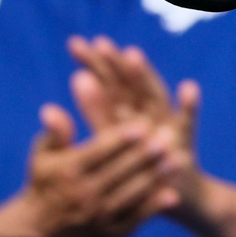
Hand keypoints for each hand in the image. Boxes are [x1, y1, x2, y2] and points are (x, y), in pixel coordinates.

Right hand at [19, 105, 179, 236]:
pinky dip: (153, 208)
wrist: (40, 230)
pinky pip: (135, 219)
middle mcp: (82, 196)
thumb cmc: (44, 181)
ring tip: (178, 159)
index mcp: (67, 172)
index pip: (99, 152)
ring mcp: (97, 217)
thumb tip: (51, 109)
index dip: (123, 138)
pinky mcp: (109, 234)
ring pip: (131, 194)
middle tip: (168, 137)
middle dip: (146, 154)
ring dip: (156, 177)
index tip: (145, 123)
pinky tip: (172, 193)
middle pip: (120, 172)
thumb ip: (55, 132)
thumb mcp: (42, 154)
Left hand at [68, 36, 206, 217]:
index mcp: (125, 113)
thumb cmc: (133, 173)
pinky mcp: (185, 139)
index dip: (94, 64)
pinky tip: (188, 88)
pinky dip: (188, 106)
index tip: (76, 44)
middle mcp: (146, 112)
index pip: (107, 83)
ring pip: (153, 95)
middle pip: (128, 84)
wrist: (176, 194)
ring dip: (143, 76)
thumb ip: (85, 126)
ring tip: (132, 54)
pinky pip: (187, 121)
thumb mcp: (108, 149)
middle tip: (98, 42)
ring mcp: (166, 123)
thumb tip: (47, 111)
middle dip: (113, 64)